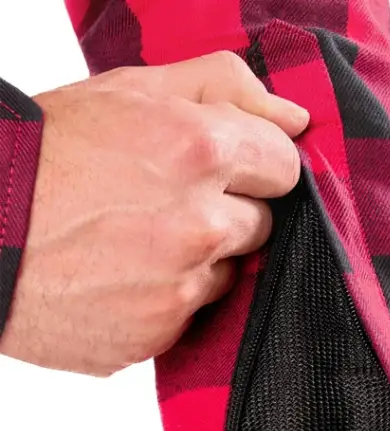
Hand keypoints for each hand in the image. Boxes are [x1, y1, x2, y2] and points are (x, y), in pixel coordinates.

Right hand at [1, 52, 308, 375]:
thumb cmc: (43, 156)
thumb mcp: (129, 91)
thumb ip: (224, 89)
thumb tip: (296, 120)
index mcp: (197, 152)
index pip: (285, 167)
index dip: (255, 164)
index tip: (225, 166)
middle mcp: (199, 225)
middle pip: (261, 224)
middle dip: (226, 212)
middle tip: (162, 201)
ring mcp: (179, 288)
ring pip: (228, 274)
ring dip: (197, 259)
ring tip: (134, 240)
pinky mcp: (158, 333)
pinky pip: (188, 316)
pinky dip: (164, 299)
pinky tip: (119, 277)